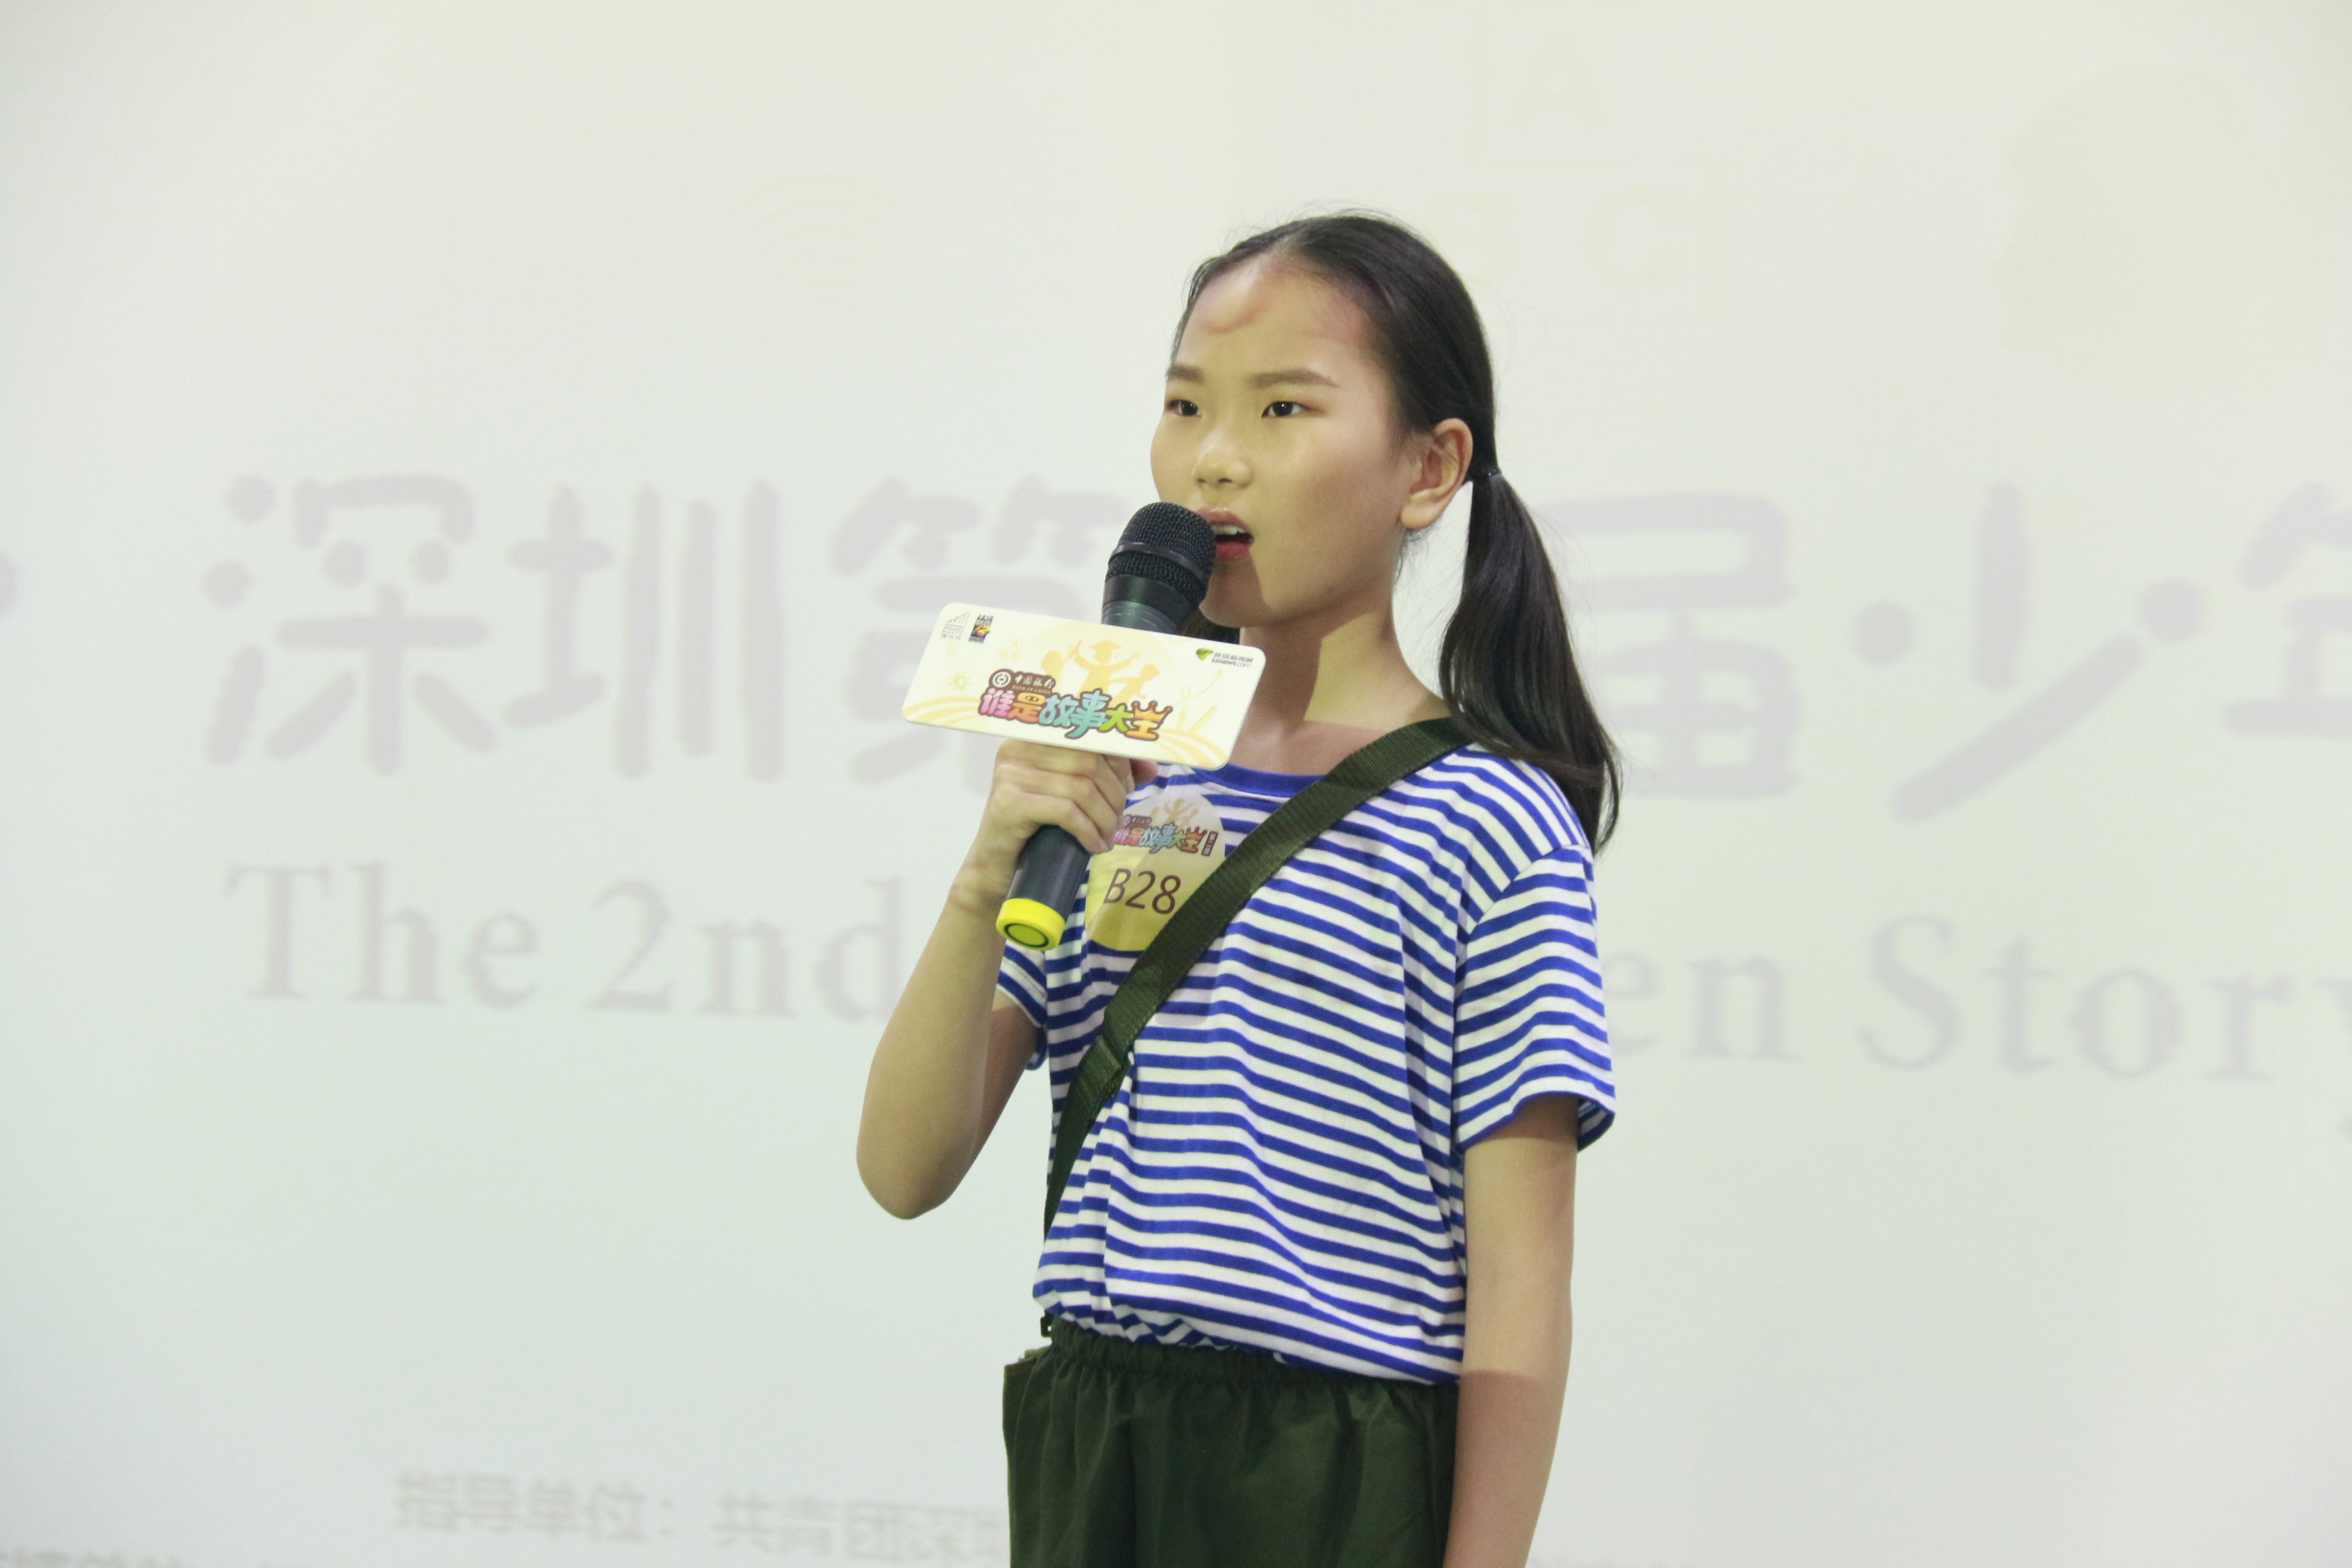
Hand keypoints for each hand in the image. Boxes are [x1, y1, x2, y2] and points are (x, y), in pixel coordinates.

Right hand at [951, 742, 1155, 914]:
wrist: (998, 867)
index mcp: (1036, 737)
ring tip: (1107, 836)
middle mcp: (1019, 748)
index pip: (1091, 737)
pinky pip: (1065, 811)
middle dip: (1115, 793)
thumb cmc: (1038, 829)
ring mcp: (1010, 775)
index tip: (1130, 788)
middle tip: (1117, 820)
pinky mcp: (1008, 803)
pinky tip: (1094, 846)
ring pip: (1081, 788)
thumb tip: (1151, 766)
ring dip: (1105, 817)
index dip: (1120, 762)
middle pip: (1089, 761)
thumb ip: (1109, 774)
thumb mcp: (1075, 796)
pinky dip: (1088, 831)